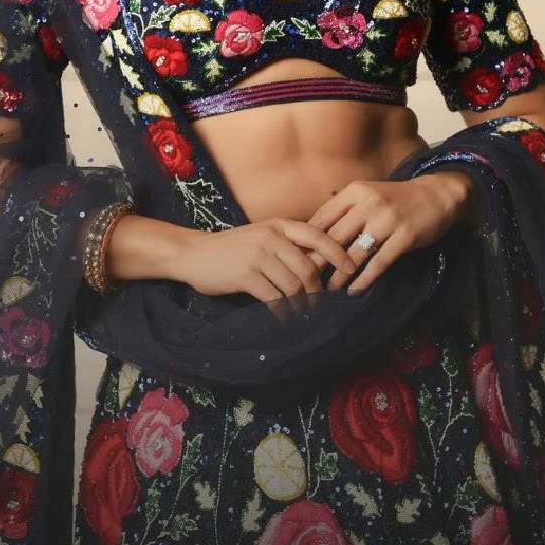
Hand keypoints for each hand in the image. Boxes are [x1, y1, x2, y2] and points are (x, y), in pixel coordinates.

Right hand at [174, 217, 357, 319]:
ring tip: (301, 314)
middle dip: (317, 291)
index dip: (338, 253)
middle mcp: (271, 237)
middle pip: (308, 268)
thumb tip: (319, 266)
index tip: (351, 269)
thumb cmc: (231, 248)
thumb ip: (286, 245)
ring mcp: (258, 255)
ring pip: (294, 286)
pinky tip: (283, 319)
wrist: (193, 254)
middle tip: (318, 305)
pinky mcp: (246, 275)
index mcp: (278, 225)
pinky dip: (282, 313)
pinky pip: (274, 299)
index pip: (317, 236)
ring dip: (301, 305)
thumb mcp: (261, 236)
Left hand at [303, 171, 473, 295]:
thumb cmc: (395, 199)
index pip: (322, 218)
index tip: (295, 261)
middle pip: (334, 237)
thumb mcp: (366, 195)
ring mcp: (388, 220)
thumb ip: (342, 211)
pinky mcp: (405, 236)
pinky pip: (379, 263)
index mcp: (354, 192)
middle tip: (304, 282)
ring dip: (339, 276)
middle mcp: (369, 203)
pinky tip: (354, 291)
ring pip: (354, 253)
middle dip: (317, 262)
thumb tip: (310, 235)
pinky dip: (364, 280)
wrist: (436, 195)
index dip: (306, 241)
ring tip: (326, 292)